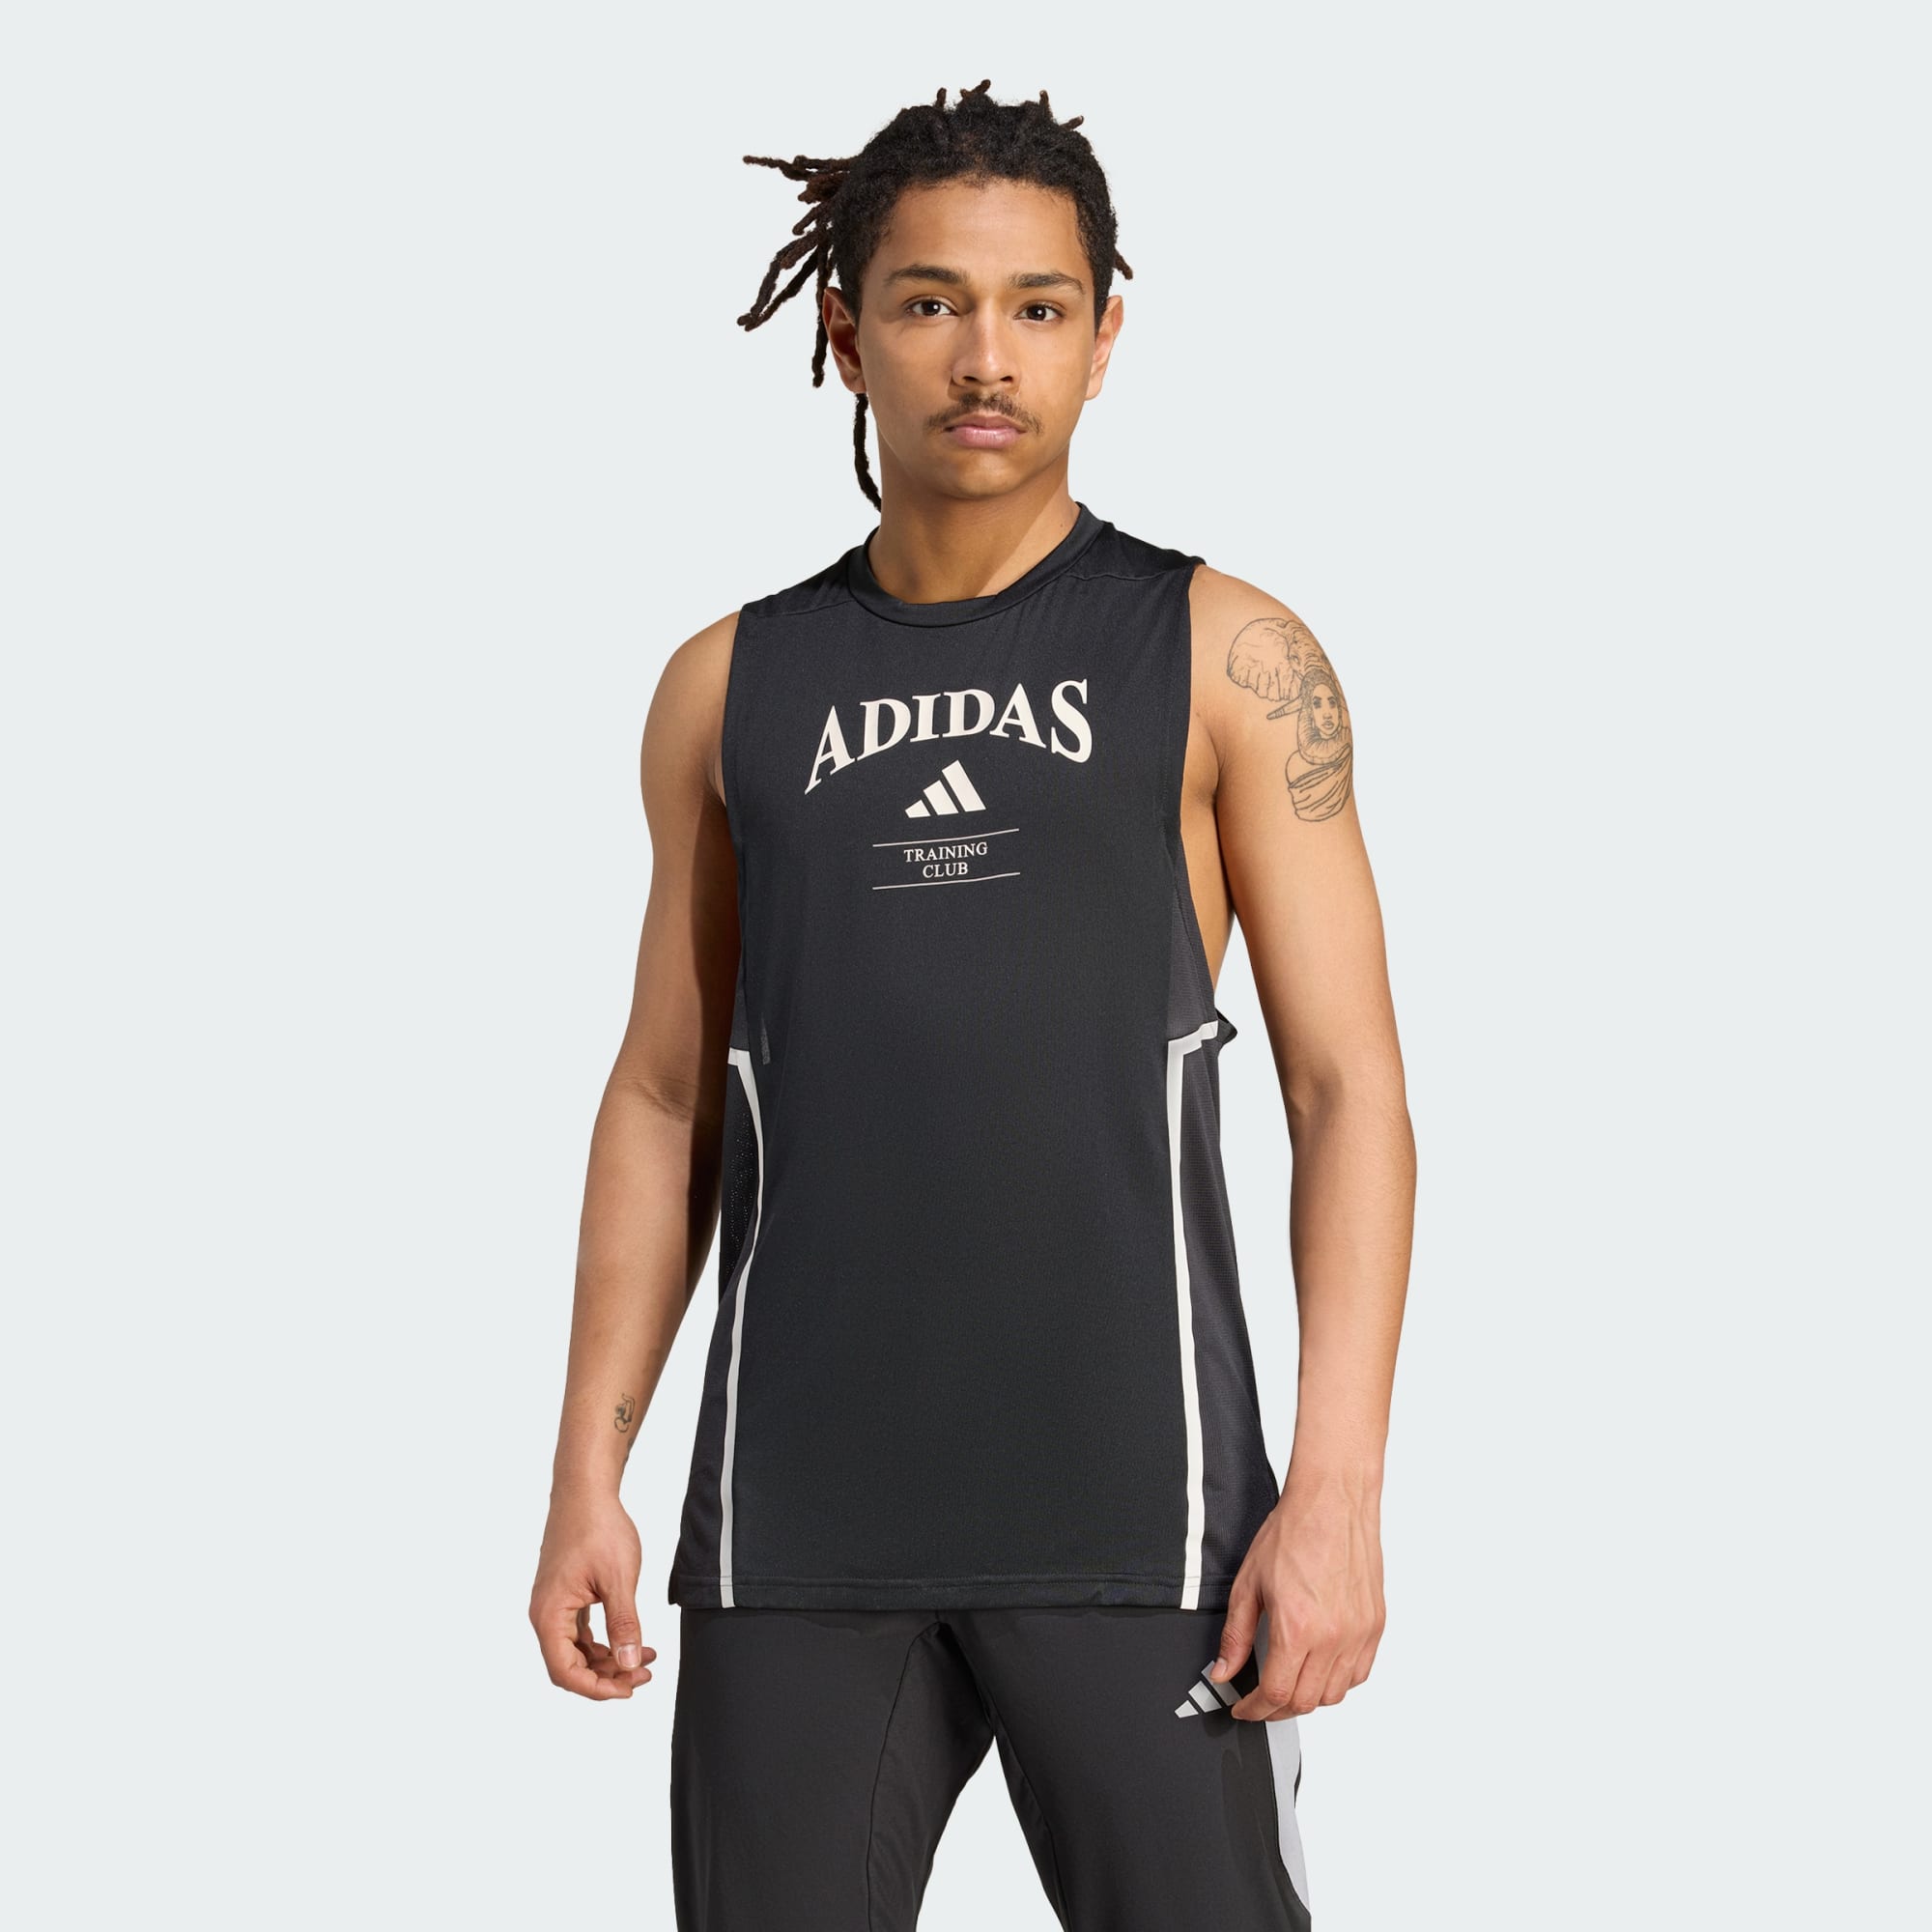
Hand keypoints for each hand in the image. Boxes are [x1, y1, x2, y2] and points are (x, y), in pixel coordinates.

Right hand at [529, 1492, 657, 1699]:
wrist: (586, 1491)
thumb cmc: (598, 1528)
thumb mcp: (619, 1579)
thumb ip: (624, 1624)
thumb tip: (627, 1666)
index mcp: (549, 1615)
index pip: (565, 1672)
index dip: (597, 1688)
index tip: (630, 1687)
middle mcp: (545, 1615)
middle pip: (570, 1666)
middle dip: (607, 1676)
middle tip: (644, 1672)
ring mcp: (554, 1605)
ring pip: (577, 1650)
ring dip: (609, 1659)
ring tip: (644, 1656)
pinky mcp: (565, 1596)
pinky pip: (581, 1632)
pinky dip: (605, 1640)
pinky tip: (631, 1639)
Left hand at [1210, 1467, 1384, 1720]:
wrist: (1332, 1502)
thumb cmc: (1293, 1532)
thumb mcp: (1248, 1584)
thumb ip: (1236, 1635)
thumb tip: (1224, 1671)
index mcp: (1298, 1628)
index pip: (1276, 1694)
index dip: (1254, 1709)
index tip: (1243, 1707)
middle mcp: (1333, 1637)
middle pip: (1305, 1702)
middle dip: (1277, 1709)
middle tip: (1260, 1699)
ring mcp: (1359, 1634)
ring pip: (1334, 1694)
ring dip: (1308, 1698)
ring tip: (1288, 1683)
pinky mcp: (1375, 1626)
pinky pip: (1359, 1674)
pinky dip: (1337, 1682)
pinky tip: (1320, 1669)